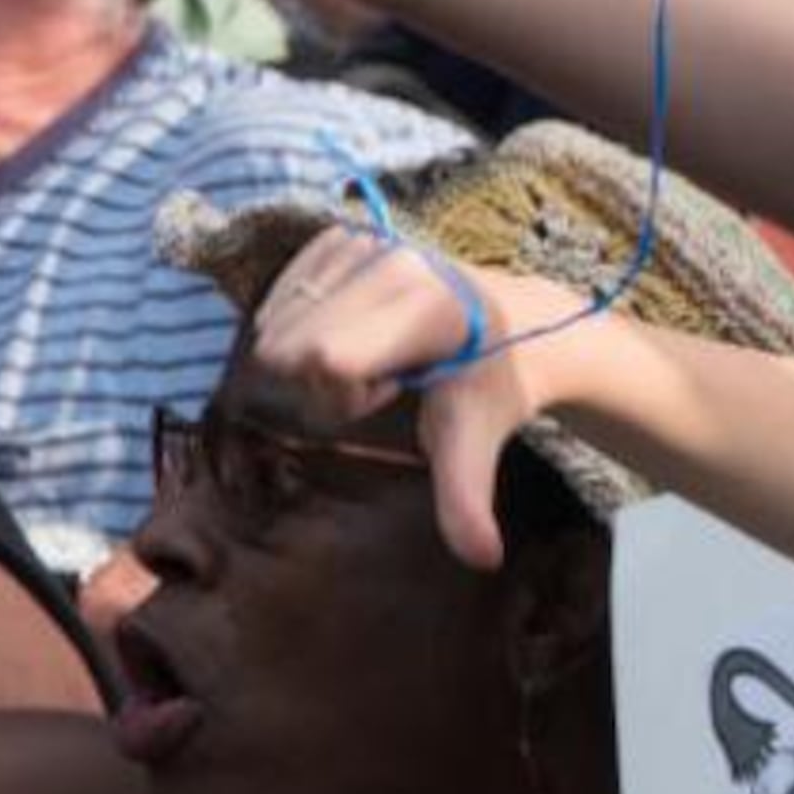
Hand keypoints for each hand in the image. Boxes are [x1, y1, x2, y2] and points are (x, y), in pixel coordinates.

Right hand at [245, 226, 595, 570]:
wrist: (514, 322)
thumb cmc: (488, 385)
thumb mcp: (474, 440)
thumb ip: (467, 498)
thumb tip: (482, 559)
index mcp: (425, 307)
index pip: (324, 358)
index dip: (340, 392)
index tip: (388, 393)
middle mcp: (390, 259)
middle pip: (290, 344)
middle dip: (323, 377)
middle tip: (384, 378)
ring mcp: (362, 240)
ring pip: (278, 320)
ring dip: (313, 349)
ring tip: (375, 352)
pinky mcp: (339, 234)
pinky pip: (281, 294)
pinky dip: (305, 320)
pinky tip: (355, 328)